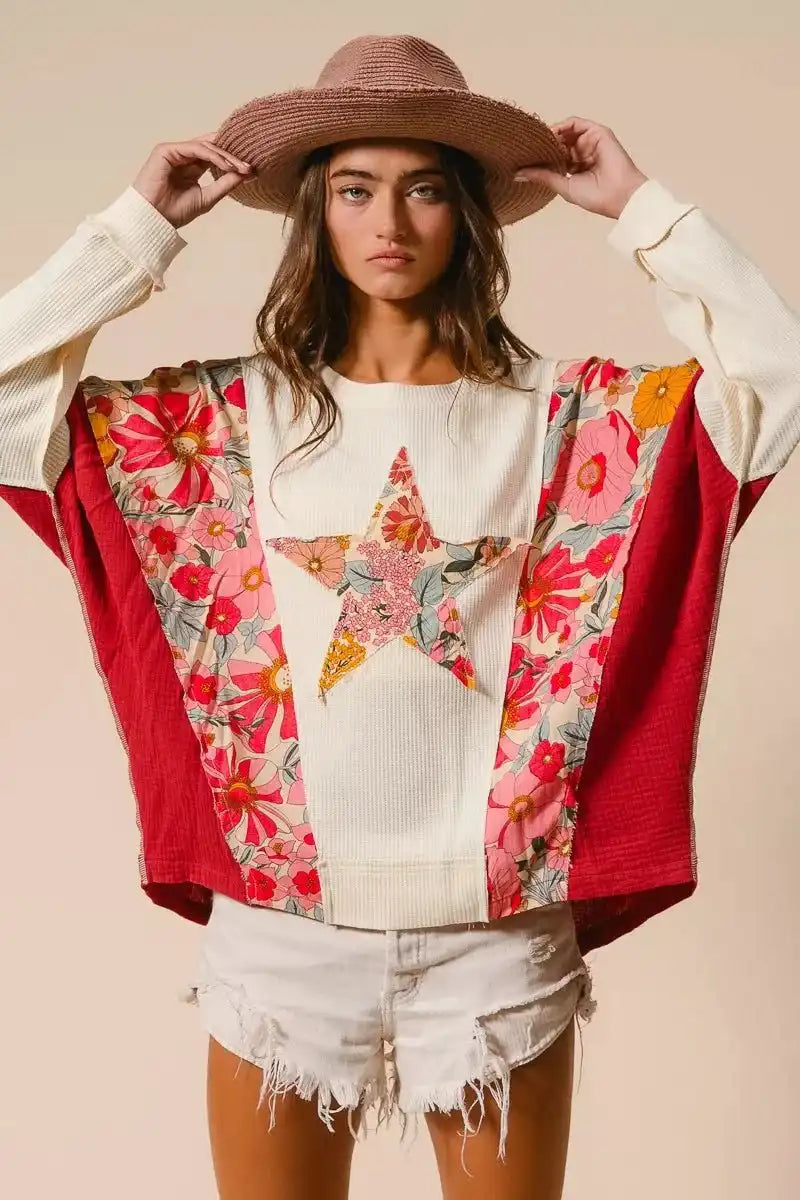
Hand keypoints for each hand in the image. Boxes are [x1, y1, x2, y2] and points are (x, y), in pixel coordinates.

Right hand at [132, 132, 252, 228]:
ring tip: (240, 167)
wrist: (154, 220)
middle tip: (249, 167)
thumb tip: (246, 173)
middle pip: (212, 148)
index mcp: (191, 167)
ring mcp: (174, 151)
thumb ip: (225, 184)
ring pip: (205, 146)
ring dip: (225, 156)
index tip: (252, 170)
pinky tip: (226, 166)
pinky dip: (212, 156)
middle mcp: (183, 156)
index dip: (232, 160)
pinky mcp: (166, 150)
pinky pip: (195, 148)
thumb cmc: (175, 212)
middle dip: (232, 156)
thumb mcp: (208, 197)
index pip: (215, 156)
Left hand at [515, 116, 648, 219]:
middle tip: (526, 148)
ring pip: (566, 131)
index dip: (541, 155)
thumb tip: (517, 174)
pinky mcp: (598, 132)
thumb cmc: (596, 197)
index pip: (555, 155)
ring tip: (538, 142)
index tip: (523, 157)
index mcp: (576, 166)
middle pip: (559, 141)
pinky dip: (562, 126)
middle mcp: (583, 152)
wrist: (619, 196)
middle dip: (543, 144)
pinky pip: (576, 123)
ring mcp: (591, 141)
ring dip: (551, 135)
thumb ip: (542, 176)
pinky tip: (551, 134)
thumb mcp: (563, 185)